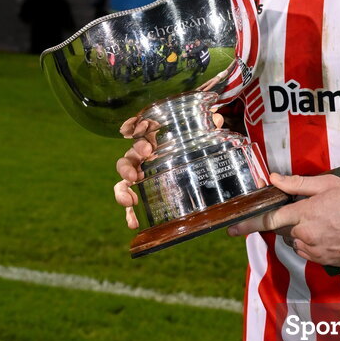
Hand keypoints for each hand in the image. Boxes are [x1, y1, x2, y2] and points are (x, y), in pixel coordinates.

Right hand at [113, 111, 223, 228]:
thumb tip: (217, 118)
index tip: (148, 149)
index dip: (139, 141)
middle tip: (134, 175)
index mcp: (153, 140)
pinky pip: (132, 205)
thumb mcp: (198, 135)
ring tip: (129, 201)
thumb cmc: (189, 145)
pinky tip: (134, 223)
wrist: (192, 160)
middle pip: (127, 160)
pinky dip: (130, 214)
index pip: (139, 136)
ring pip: (123, 183)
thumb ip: (206, 126)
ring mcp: (140, 178)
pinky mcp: (143, 195)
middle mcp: (143, 159)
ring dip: (122, 192)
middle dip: (127, 167)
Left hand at [228, 172, 339, 268]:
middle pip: (284, 230)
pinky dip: (312, 243)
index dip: (247, 224)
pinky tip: (330, 233)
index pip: (269, 220)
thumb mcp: (326, 184)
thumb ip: (297, 184)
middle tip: (312, 210)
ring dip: (302, 233)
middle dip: (290, 220)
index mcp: (304, 215)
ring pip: (296, 242)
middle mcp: (306, 236)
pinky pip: (308, 252)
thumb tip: (272, 179)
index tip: (231, 229)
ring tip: (326, 221)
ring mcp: (315, 251)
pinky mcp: (324, 261)